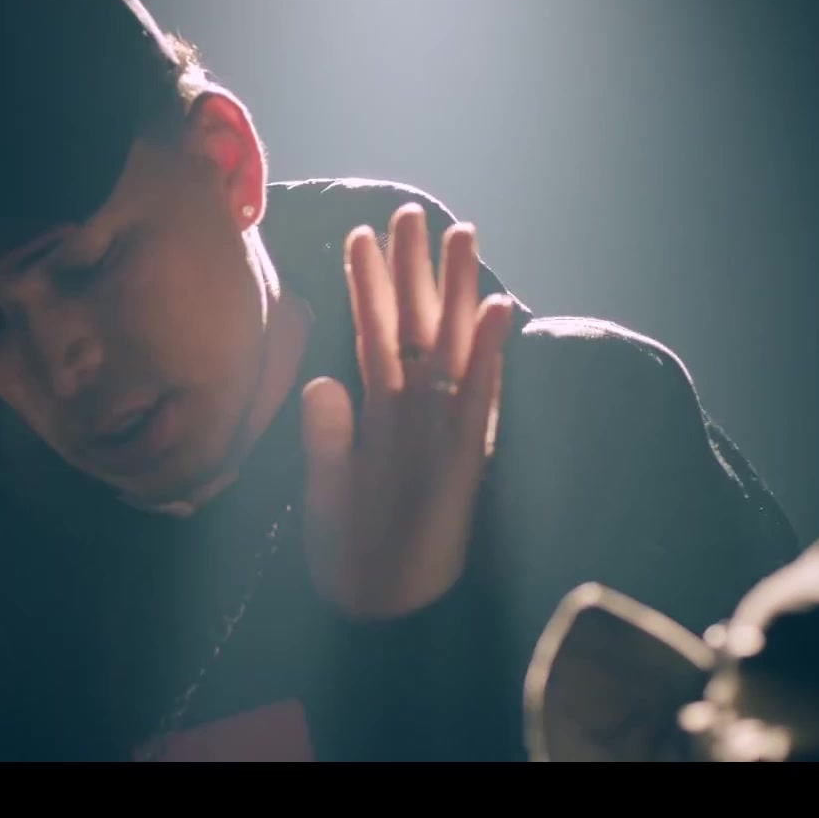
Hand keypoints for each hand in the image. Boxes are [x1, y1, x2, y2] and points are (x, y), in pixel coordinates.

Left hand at [300, 203, 517, 620]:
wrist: (378, 606)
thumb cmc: (352, 548)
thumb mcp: (325, 487)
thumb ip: (325, 437)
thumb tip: (320, 382)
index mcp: (380, 410)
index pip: (376, 334)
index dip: (370, 286)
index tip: (361, 233)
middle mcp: (416, 409)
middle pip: (419, 324)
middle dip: (417, 269)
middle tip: (415, 211)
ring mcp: (444, 428)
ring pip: (455, 344)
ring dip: (458, 290)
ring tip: (462, 232)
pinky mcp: (466, 457)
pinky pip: (479, 396)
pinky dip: (490, 354)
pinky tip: (498, 308)